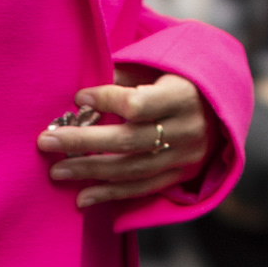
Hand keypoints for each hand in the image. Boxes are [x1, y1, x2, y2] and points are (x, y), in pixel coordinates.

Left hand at [38, 75, 213, 209]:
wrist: (220, 109)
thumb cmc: (178, 81)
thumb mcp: (159, 68)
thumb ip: (125, 78)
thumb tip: (83, 97)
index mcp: (182, 96)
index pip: (138, 105)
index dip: (106, 100)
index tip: (78, 97)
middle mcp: (186, 130)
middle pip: (128, 140)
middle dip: (83, 142)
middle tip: (47, 140)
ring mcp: (184, 158)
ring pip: (132, 169)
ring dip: (90, 171)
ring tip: (57, 171)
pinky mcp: (179, 176)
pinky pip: (141, 190)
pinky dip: (110, 194)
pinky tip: (82, 198)